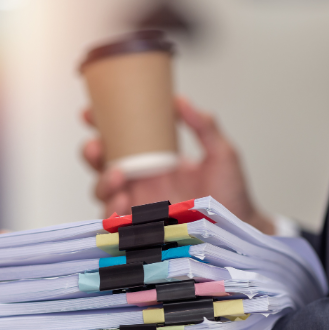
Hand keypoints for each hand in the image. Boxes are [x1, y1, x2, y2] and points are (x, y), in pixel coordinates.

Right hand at [83, 96, 274, 234]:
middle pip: (101, 165)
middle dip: (91, 153)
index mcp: (153, 161)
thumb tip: (181, 100)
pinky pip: (113, 221)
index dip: (100, 126)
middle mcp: (140, 182)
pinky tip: (123, 204)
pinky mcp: (140, 228)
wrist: (238, 228)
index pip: (119, 141)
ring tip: (119, 177)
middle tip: (98, 147)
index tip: (90, 113)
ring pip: (102, 192)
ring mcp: (138, 205)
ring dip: (103, 182)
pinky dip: (111, 211)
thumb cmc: (231, 194)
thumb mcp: (221, 154)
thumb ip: (204, 126)